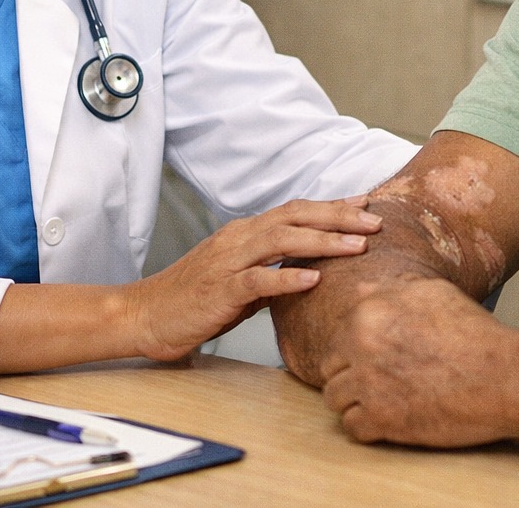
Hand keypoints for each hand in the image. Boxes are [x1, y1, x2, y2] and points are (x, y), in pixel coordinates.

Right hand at [130, 197, 381, 360]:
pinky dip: (287, 278)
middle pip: (294, 217)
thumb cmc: (193, 300)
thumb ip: (270, 270)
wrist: (144, 315)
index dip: (331, 206)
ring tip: (357, 246)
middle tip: (375, 222)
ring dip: (322, 242)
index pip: (294, 211)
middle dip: (338, 218)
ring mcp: (227, 263)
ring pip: (280, 242)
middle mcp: (238, 239)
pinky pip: (257, 281)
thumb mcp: (239, 280)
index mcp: (244, 233)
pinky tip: (313, 279)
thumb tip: (309, 272)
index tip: (366, 204)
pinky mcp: (219, 291)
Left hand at [320, 277, 514, 446]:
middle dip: (350, 374)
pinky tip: (394, 419)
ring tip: (388, 400)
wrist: (503, 377)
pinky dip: (371, 428)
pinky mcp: (380, 419)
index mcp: (369, 312)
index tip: (377, 358)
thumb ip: (390, 290)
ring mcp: (367, 384)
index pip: (338, 334)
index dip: (356, 348)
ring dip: (357, 402)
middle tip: (382, 381)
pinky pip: (353, 428)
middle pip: (329, 366)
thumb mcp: (433, 294)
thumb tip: (362, 289)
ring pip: (335, 398)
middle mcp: (360, 344)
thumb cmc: (474, 335)